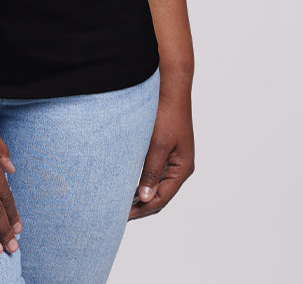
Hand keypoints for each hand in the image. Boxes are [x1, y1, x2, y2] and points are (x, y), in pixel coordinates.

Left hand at [128, 84, 194, 219]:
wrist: (170, 87)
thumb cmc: (166, 113)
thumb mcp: (157, 144)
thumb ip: (151, 172)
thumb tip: (145, 199)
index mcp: (182, 168)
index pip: (162, 198)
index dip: (143, 209)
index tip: (123, 216)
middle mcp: (180, 166)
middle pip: (161, 194)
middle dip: (142, 205)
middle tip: (120, 214)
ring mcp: (174, 158)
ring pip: (157, 184)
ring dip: (142, 194)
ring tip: (122, 202)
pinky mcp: (166, 149)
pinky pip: (155, 172)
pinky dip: (143, 180)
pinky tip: (129, 182)